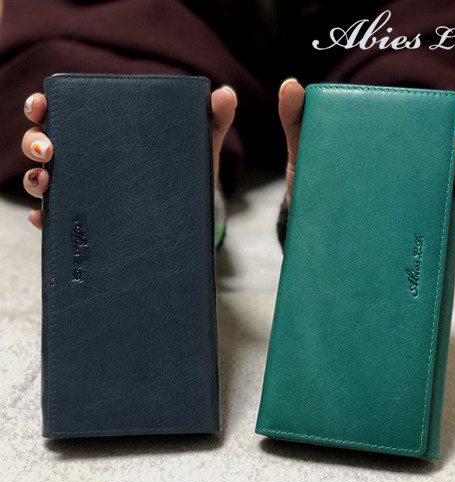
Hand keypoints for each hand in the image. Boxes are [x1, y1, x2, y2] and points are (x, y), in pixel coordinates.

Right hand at [22, 86, 236, 228]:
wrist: (193, 213)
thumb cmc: (189, 171)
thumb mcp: (199, 145)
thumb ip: (212, 120)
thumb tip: (226, 94)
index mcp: (107, 133)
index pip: (65, 112)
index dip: (45, 106)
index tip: (43, 106)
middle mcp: (90, 159)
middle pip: (45, 144)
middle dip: (35, 141)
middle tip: (46, 148)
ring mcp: (87, 190)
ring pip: (44, 180)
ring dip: (35, 179)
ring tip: (47, 181)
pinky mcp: (90, 219)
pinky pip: (60, 218)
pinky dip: (47, 218)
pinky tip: (46, 219)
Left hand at [278, 79, 454, 246]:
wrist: (301, 219)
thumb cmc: (315, 179)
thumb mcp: (306, 147)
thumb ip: (298, 118)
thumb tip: (289, 85)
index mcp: (402, 155)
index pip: (445, 134)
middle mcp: (415, 182)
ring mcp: (412, 211)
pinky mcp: (404, 239)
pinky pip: (436, 242)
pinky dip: (451, 239)